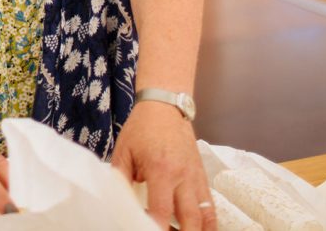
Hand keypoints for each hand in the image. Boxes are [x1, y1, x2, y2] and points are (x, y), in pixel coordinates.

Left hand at [111, 102, 215, 229]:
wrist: (165, 107)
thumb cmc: (142, 128)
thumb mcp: (123, 151)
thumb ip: (119, 178)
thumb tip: (116, 202)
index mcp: (160, 170)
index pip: (161, 209)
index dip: (156, 227)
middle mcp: (182, 177)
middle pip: (190, 218)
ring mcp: (195, 177)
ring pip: (205, 215)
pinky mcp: (202, 176)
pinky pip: (210, 205)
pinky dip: (209, 222)